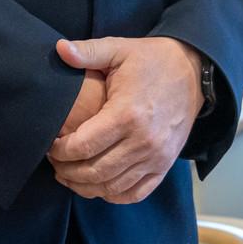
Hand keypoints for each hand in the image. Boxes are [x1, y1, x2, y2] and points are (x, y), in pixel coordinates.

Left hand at [46, 36, 202, 203]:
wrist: (192, 72)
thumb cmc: (150, 60)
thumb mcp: (118, 48)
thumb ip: (87, 51)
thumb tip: (58, 49)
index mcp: (127, 113)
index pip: (84, 145)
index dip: (60, 151)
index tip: (49, 145)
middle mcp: (144, 141)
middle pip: (95, 171)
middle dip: (67, 171)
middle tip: (54, 163)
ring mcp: (157, 157)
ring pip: (113, 187)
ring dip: (85, 187)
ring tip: (68, 176)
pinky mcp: (165, 165)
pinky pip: (136, 193)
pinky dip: (113, 195)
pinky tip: (97, 185)